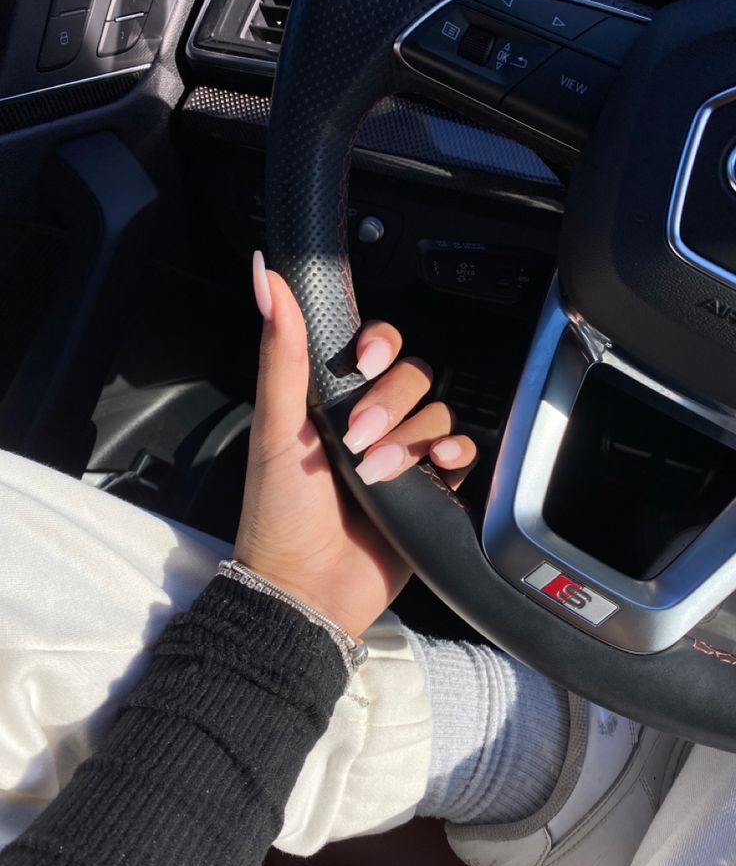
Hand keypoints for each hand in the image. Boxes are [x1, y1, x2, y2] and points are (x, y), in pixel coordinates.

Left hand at [233, 251, 476, 637]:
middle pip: (414, 376)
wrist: (305, 589)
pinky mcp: (430, 491)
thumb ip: (279, 351)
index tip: (366, 361)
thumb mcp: (275, 426)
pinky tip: (438, 467)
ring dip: (413, 437)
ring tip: (380, 473)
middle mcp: (372, 421)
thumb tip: (264, 276)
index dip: (380, 343)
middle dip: (393, 402)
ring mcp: (403, 456)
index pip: (376, 347)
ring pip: (437, 414)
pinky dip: (457, 455)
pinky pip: (463, 455)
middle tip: (359, 437)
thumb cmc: (279, 511)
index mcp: (333, 400)